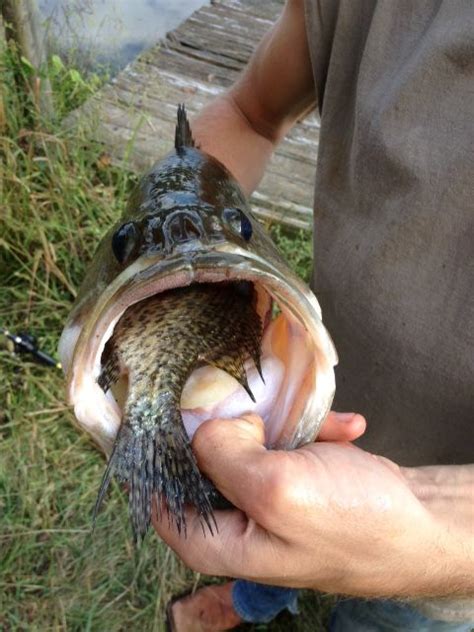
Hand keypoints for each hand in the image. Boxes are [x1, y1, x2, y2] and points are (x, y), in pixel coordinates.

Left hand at [153, 414, 470, 597]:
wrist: (422, 524)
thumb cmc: (352, 521)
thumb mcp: (277, 490)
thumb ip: (224, 456)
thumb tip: (203, 426)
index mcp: (215, 540)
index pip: (159, 490)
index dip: (164, 447)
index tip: (177, 404)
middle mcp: (234, 520)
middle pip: (205, 457)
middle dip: (237, 426)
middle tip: (264, 414)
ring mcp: (265, 496)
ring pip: (248, 441)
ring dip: (283, 424)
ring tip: (321, 425)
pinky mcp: (293, 477)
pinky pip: (284, 441)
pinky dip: (310, 429)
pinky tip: (343, 430)